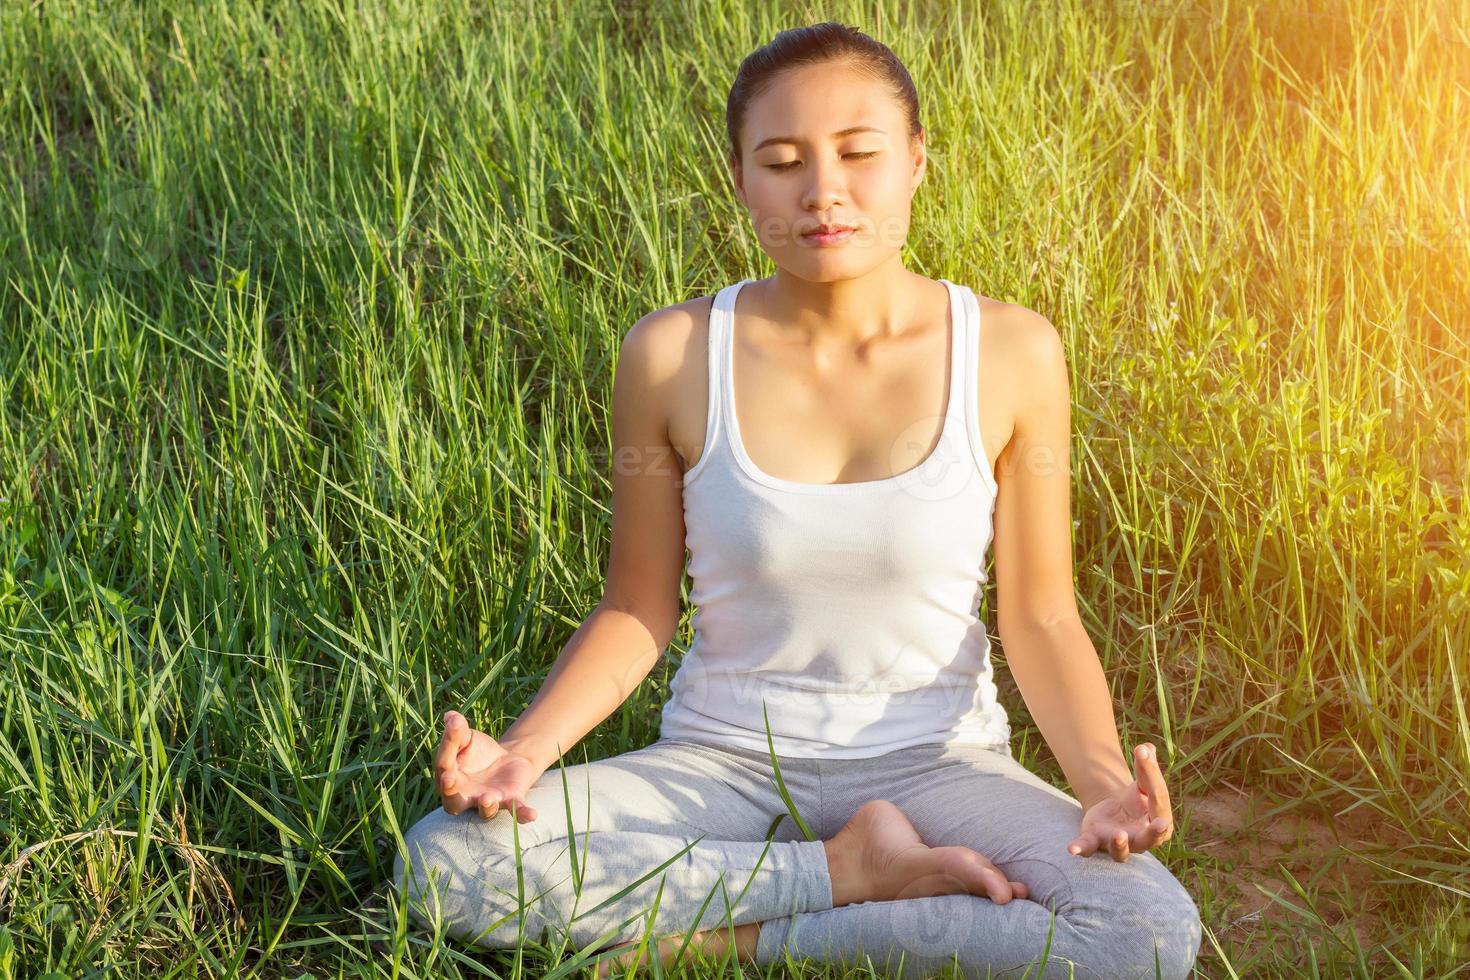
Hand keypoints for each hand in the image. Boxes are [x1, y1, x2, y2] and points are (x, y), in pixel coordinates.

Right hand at [434, 709, 541, 821]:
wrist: (508, 758)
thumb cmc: (479, 751)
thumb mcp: (467, 737)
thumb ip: (457, 730)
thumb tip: (450, 716)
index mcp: (449, 778)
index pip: (444, 766)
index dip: (445, 753)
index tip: (449, 738)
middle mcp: (465, 796)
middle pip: (453, 801)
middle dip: (451, 792)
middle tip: (450, 780)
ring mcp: (488, 800)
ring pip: (485, 811)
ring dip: (486, 807)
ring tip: (487, 798)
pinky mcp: (510, 799)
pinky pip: (517, 810)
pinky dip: (524, 814)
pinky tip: (532, 815)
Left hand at [1067, 742, 1173, 861]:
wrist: (1114, 812)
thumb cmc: (1135, 799)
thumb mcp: (1141, 782)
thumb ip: (1145, 768)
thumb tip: (1146, 748)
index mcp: (1159, 821)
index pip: (1159, 801)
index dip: (1155, 780)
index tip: (1145, 756)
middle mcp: (1141, 838)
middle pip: (1149, 839)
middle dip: (1154, 833)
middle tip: (1161, 825)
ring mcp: (1118, 843)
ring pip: (1121, 852)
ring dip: (1120, 845)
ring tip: (1119, 835)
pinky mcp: (1095, 840)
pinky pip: (1088, 848)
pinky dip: (1081, 849)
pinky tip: (1071, 849)